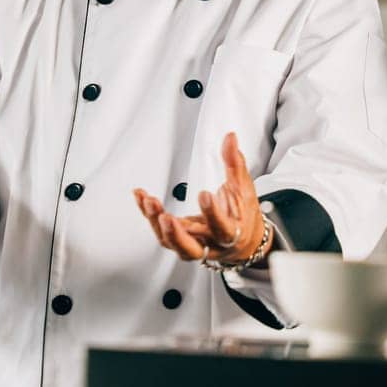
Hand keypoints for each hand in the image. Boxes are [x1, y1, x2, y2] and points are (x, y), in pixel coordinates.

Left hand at [133, 132, 264, 266]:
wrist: (242, 240)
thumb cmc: (243, 215)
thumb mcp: (244, 189)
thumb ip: (235, 163)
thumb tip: (230, 138)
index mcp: (231, 233)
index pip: (222, 228)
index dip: (213, 213)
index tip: (204, 194)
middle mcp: (210, 244)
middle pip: (190, 248)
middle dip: (176, 234)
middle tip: (165, 217)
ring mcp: (192, 244)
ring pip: (171, 243)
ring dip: (156, 223)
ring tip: (148, 201)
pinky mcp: (178, 239)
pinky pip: (161, 231)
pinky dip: (149, 215)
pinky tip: (141, 197)